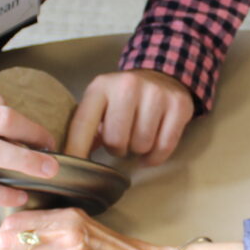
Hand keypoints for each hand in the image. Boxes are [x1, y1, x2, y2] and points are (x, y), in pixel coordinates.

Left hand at [64, 69, 194, 165]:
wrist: (160, 76)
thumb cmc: (123, 99)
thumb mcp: (100, 104)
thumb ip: (85, 129)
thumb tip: (70, 161)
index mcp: (100, 86)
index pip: (83, 125)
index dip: (76, 152)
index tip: (72, 173)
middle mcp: (128, 85)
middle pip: (116, 140)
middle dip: (117, 148)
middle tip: (121, 141)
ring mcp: (156, 94)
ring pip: (141, 145)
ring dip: (137, 150)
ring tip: (137, 138)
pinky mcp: (179, 105)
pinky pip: (164, 147)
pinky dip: (155, 157)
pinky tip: (151, 151)